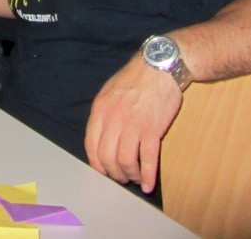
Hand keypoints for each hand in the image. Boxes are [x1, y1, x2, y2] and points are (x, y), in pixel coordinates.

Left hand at [84, 54, 183, 193]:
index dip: (97, 164)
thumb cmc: (135, 79)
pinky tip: (148, 184)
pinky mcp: (152, 129)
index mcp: (100, 109)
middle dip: (113, 173)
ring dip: (129, 175)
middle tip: (121, 177)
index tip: (104, 171)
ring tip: (135, 178)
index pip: (91, 145)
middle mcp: (113, 118)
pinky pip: (147, 159)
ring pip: (125, 161)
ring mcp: (133, 124)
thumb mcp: (110, 91)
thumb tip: (100, 137)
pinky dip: (146, 176)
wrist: (159, 66)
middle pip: (106, 158)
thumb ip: (104, 113)